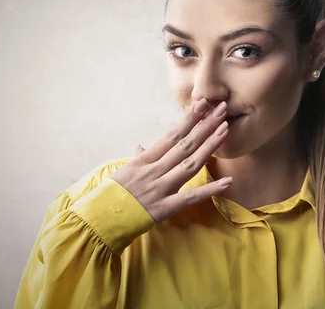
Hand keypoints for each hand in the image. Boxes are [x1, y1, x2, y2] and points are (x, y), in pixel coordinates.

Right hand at [110, 99, 231, 222]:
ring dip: (209, 146)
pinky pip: (191, 197)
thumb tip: (142, 146)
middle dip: (205, 125)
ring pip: (190, 164)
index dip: (188, 119)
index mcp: (144, 159)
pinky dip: (210, 190)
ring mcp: (160, 188)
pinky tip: (227, 181)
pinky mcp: (164, 208)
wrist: (97, 221)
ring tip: (225, 130)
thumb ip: (137, 158)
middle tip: (222, 109)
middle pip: (184, 144)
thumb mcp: (122, 171)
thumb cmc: (109, 195)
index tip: (202, 104)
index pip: (171, 135)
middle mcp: (153, 170)